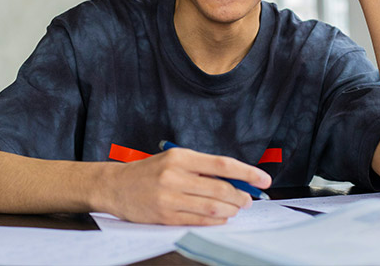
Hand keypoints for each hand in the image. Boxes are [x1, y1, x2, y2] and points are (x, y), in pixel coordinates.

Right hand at [103, 148, 271, 224]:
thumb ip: (202, 168)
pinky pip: (199, 221)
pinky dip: (215, 221)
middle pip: (221, 189)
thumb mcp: (174, 160)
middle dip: (241, 196)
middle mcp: (175, 175)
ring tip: (235, 209)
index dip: (247, 173)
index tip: (264, 179)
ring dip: (230, 210)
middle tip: (249, 199)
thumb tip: (236, 180)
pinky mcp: (165, 216)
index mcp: (180, 156)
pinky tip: (220, 218)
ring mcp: (169, 197)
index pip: (222, 164)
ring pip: (213, 208)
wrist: (116, 186)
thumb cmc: (149, 172)